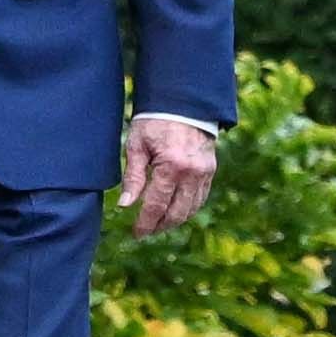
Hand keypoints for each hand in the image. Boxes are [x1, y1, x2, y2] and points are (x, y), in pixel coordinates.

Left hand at [118, 115, 219, 236]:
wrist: (183, 103)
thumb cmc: (155, 121)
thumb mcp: (137, 145)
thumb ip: (132, 177)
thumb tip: (125, 205)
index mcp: (171, 166)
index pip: (157, 206)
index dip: (145, 223)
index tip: (136, 233)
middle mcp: (191, 173)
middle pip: (176, 213)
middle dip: (160, 226)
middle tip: (145, 231)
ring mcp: (204, 173)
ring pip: (191, 209)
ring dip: (174, 220)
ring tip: (157, 223)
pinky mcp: (210, 170)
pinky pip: (200, 198)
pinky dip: (187, 208)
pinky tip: (174, 210)